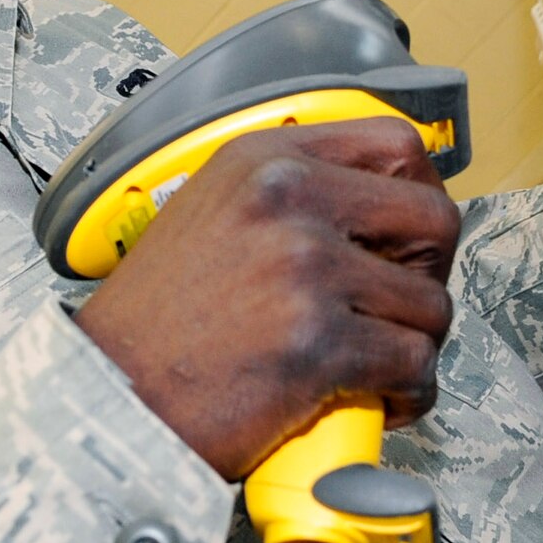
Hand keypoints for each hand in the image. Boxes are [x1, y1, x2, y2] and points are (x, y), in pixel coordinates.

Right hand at [72, 118, 459, 479]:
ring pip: (430, 304)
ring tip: (376, 364)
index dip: (420, 195)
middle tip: (400, 308)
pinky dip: (408, 393)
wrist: (108, 397)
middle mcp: (287, 199)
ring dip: (416, 345)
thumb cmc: (155, 325)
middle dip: (431, 275)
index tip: (410, 236)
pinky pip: (414, 365)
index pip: (396, 144)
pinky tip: (373, 398)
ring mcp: (304, 268)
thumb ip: (287, 197)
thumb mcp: (211, 213)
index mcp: (264, 159)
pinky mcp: (317, 341)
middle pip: (434, 220)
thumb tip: (373, 214)